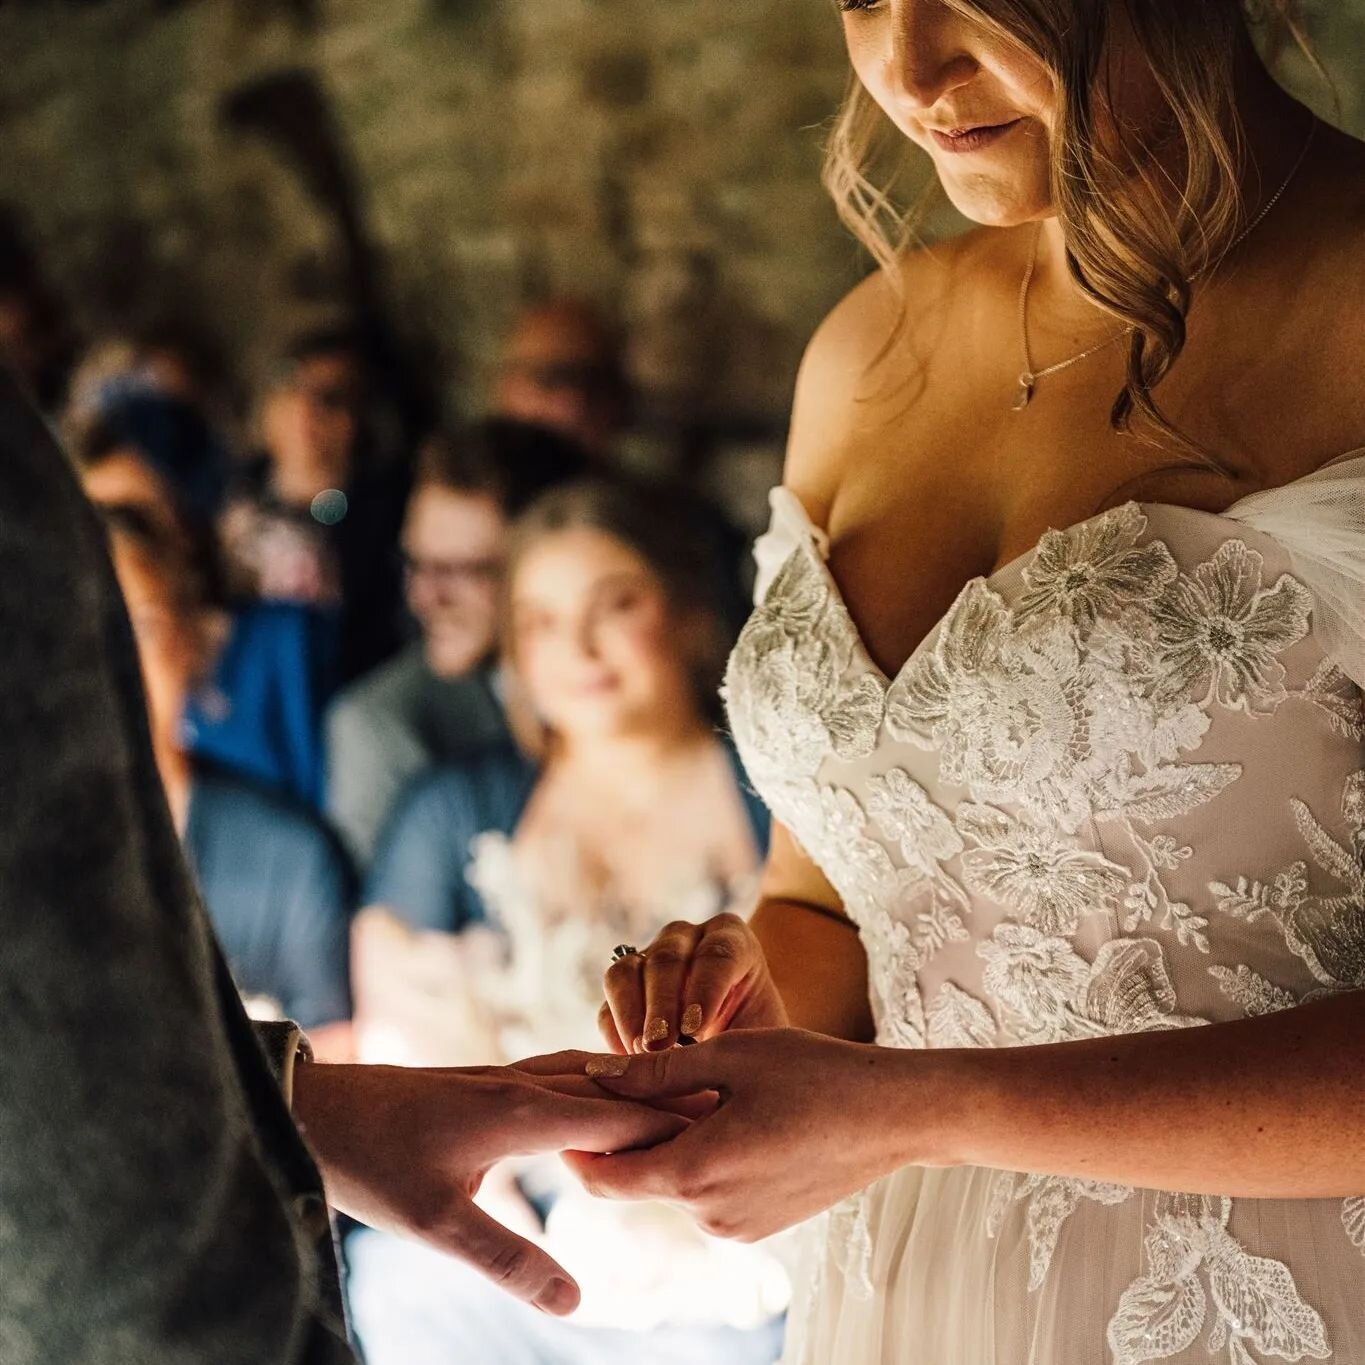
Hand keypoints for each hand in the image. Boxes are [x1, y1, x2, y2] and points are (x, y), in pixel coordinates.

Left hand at [290, 1059, 686, 1314]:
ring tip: (673, 1097)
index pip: (613, 1115)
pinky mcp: (482, 1080)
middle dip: (662, 1098)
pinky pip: (557, 1073)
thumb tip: (577, 1302)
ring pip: (583, 1073)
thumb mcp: (436, 1224)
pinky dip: (595, 1081)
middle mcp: (518, 1083)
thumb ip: (509, 1259)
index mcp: (518, 1111)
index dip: (667, 1120)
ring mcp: (499, 1075)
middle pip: (608, 1088)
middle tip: (720, 1106)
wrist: (312, 1107)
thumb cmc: (369, 1164)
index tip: (721, 1120)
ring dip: (630, 1087)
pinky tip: (595, 1091)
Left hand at [565, 1030, 950, 1241]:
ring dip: (665, 1143)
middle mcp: (710, 1214)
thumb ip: (656, 1071)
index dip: (575, 1144)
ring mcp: (738, 1227)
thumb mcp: (731, 1056)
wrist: (894, 1116)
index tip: (566, 1105)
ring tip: (676, 1089)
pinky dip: (699, 1158)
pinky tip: (720, 1115)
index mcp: (695, 1172)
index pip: (604, 1177)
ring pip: (673, 1184)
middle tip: (614, 1082)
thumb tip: (594, 1073)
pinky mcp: (760, 1226)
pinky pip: (708, 1193)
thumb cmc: (815, 1072)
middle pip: (637, 1179)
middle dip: (621, 1135)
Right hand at [599, 912, 788, 1054]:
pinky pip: (606, 1005)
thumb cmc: (760, 1039)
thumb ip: (748, 1039)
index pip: (717, 952)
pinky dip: (614, 1033)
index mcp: (732, 939)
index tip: (696, 1029)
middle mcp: (686, 939)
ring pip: (626, 972)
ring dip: (630, 1014)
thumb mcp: (765, 1034)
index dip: (705, 988)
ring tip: (640, 1054)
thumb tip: (717, 1059)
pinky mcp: (623, 990)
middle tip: (660, 1046)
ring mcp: (648, 959)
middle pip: (667, 958)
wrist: (740, 1045)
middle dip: (662, 1004)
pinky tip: (628, 1061)